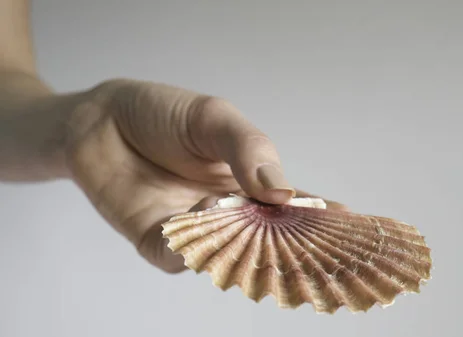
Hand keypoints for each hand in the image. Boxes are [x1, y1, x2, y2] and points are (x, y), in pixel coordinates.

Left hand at [64, 79, 346, 272]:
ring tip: (250, 223)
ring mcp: (194, 229)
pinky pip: (179, 257)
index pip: (292, 207)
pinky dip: (192, 248)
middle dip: (292, 250)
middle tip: (317, 256)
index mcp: (250, 183)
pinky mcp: (156, 240)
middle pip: (267, 241)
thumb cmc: (162, 114)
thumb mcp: (213, 118)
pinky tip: (197, 217)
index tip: (349, 223)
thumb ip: (249, 148)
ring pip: (227, 255)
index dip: (319, 216)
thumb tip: (281, 192)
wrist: (99, 118)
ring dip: (242, 246)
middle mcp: (228, 213)